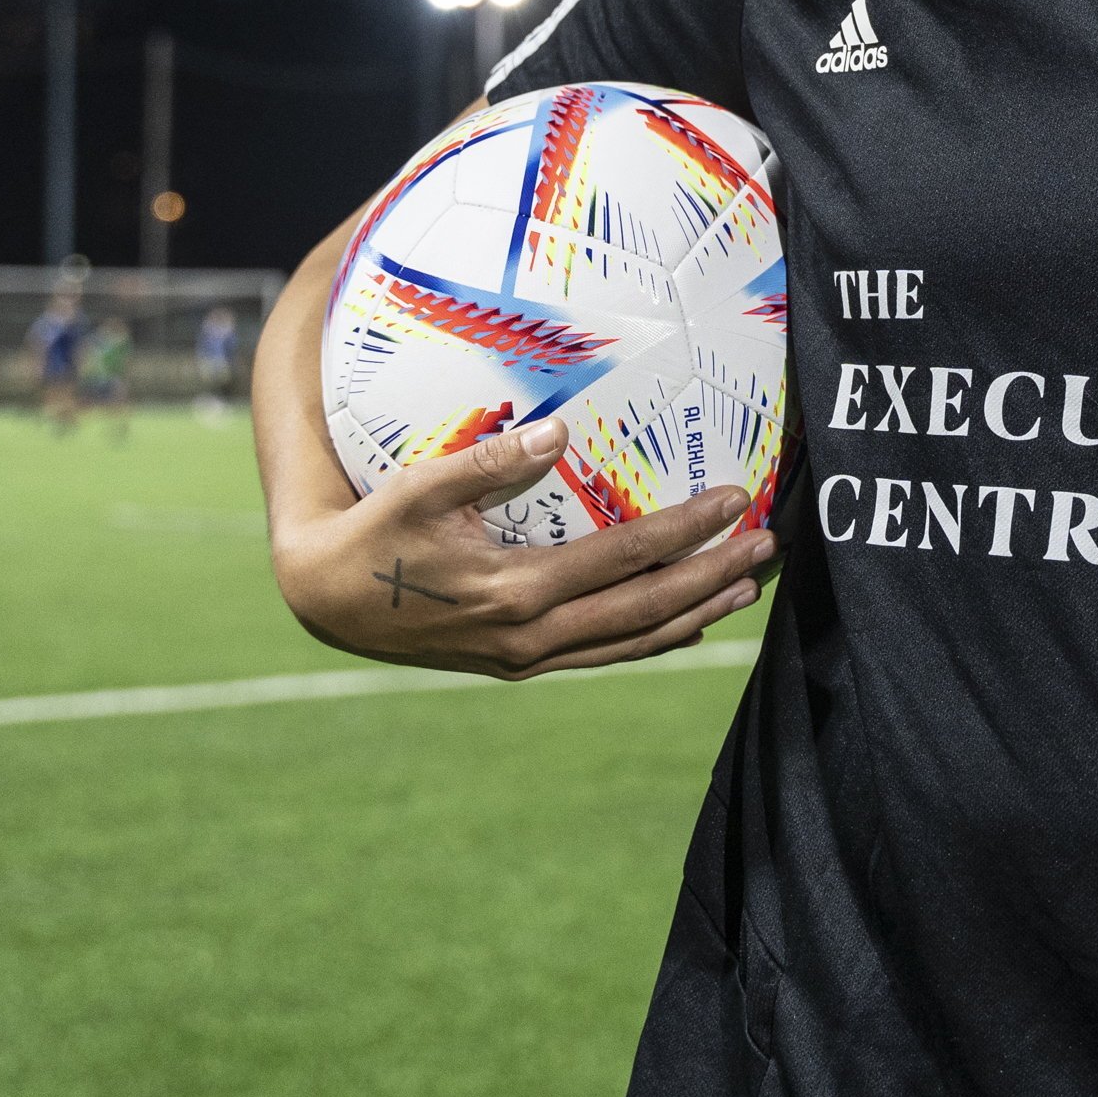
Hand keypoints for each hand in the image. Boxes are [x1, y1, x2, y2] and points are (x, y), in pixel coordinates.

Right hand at [264, 413, 776, 680]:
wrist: (329, 599)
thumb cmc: (376, 530)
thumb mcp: (423, 487)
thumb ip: (492, 461)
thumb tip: (558, 432)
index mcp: (516, 591)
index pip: (624, 558)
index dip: (685, 529)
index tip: (735, 499)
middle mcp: (532, 636)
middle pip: (646, 608)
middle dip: (713, 576)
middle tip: (768, 544)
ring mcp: (528, 658)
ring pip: (632, 641)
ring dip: (695, 614)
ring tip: (748, 587)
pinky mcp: (521, 664)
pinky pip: (605, 653)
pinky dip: (653, 637)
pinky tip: (687, 621)